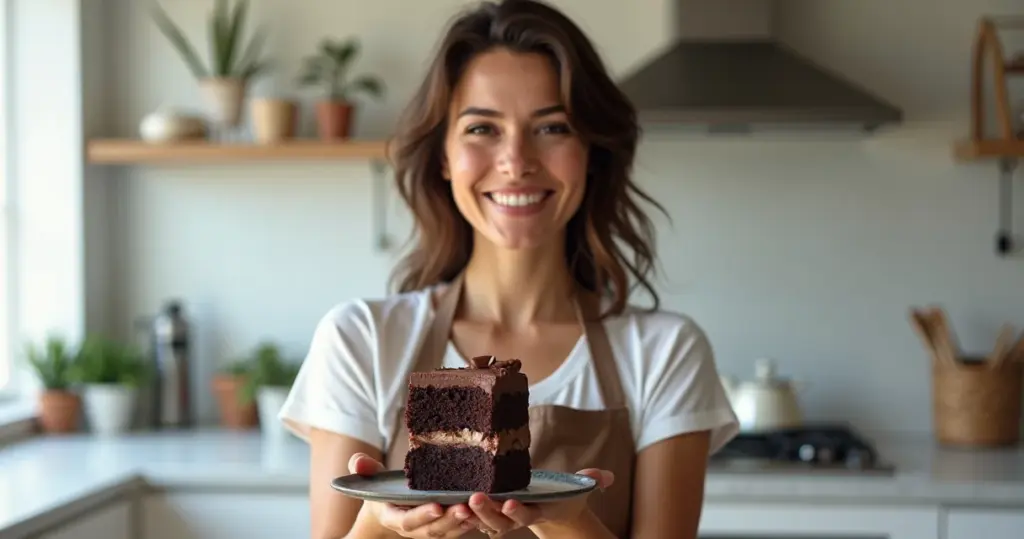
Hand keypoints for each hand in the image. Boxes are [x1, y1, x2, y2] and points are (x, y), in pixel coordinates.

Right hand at [348, 453, 476, 537]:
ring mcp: (429, 530)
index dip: (421, 515)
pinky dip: (470, 522)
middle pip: (431, 530)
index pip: (407, 521)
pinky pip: (458, 528)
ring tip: (477, 510)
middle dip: (448, 520)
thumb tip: (357, 462)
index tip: (436, 506)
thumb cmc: (382, 491)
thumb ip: (365, 470)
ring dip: (462, 523)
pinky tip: (483, 512)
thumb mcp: (371, 480)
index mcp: (394, 517)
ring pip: (447, 531)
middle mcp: (413, 528)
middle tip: (463, 508)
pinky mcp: (443, 527)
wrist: (389, 511)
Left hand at [465, 468, 613, 535]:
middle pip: (501, 520)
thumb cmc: (564, 494)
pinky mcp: (491, 512)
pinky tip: (451, 502)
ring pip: (484, 519)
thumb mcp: (579, 488)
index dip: (519, 511)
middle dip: (488, 511)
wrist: (551, 507)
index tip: (510, 502)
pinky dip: (464, 511)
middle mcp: (518, 517)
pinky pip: (475, 515)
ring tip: (460, 500)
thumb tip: (607, 477)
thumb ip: (591, 480)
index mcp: (538, 511)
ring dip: (472, 513)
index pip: (528, 514)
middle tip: (477, 498)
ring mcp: (503, 517)